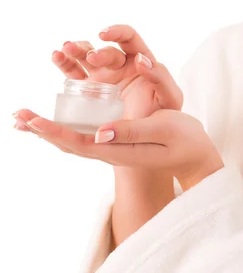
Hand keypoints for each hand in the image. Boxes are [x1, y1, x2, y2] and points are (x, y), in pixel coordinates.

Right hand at [14, 24, 182, 134]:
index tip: (104, 34)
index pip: (129, 38)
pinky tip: (57, 56)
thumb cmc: (163, 117)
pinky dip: (64, 62)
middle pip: (105, 50)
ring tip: (65, 49)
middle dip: (96, 50)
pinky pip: (73, 73)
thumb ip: (161, 78)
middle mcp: (120, 65)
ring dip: (75, 49)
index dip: (117, 31)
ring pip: (85, 56)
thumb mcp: (170, 98)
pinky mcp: (88, 89)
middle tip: (92, 58)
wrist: (146, 141)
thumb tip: (142, 58)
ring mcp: (102, 76)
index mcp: (140, 62)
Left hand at [14, 109, 224, 190]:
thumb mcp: (162, 131)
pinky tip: (56, 122)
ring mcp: (113, 147)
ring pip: (73, 140)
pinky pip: (84, 135)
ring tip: (26, 120)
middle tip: (16, 117)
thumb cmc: (184, 141)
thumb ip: (132, 131)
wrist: (196, 155)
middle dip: (42, 130)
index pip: (78, 142)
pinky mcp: (117, 140)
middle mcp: (111, 150)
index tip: (30, 120)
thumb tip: (99, 133)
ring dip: (49, 130)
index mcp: (119, 150)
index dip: (53, 131)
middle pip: (68, 143)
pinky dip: (65, 127)